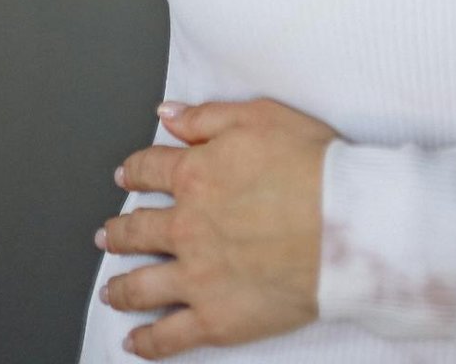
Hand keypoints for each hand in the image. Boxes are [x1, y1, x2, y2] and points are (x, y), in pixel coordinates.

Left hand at [96, 97, 339, 353]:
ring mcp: (196, 277)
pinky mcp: (215, 319)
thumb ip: (206, 116)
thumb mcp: (260, 116)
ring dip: (119, 286)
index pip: (149, 170)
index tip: (127, 176)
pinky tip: (133, 341)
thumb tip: (167, 114)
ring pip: (141, 284)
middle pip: (136, 229)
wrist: (346, 222)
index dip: (134, 172)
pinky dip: (145, 341)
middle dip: (118, 231)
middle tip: (108, 235)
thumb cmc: (312, 165)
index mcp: (196, 174)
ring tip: (110, 289)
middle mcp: (186, 226)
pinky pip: (167, 336)